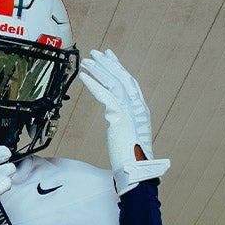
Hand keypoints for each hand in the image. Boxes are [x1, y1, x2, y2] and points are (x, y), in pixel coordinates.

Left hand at [79, 48, 169, 194]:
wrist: (136, 171)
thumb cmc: (131, 159)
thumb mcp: (126, 135)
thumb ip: (122, 122)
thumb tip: (114, 118)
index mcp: (140, 110)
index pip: (129, 83)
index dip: (119, 68)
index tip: (110, 57)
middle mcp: (138, 106)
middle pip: (123, 78)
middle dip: (108, 63)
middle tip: (95, 53)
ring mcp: (131, 110)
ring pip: (114, 82)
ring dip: (99, 70)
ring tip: (86, 61)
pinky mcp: (121, 116)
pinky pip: (106, 95)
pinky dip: (94, 84)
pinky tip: (83, 77)